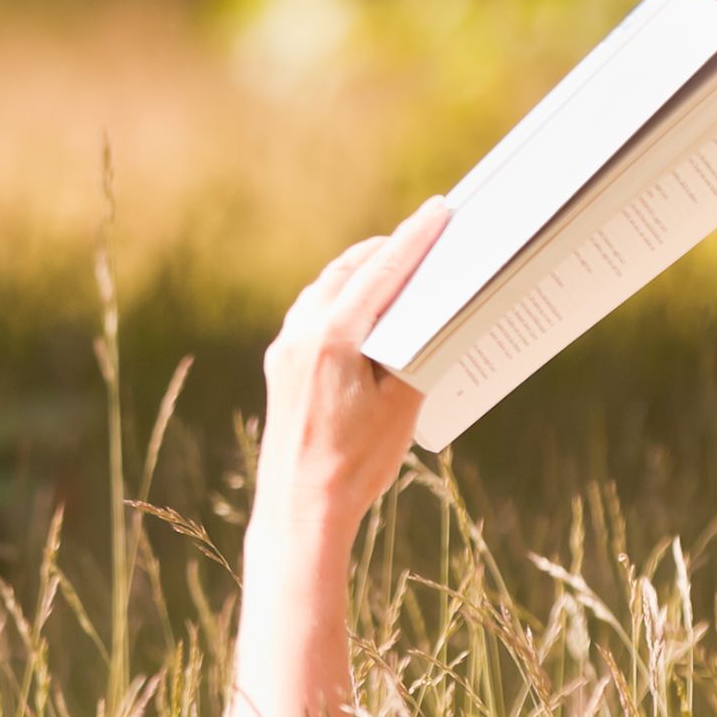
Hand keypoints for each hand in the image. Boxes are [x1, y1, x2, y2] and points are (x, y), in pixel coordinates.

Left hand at [250, 201, 453, 555]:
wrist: (300, 507)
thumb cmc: (354, 462)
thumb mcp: (402, 405)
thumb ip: (415, 351)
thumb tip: (425, 315)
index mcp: (333, 336)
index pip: (382, 271)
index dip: (415, 238)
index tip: (438, 210)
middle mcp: (301, 332)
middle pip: (349, 270)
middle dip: (387, 247)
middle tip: (422, 232)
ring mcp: (284, 347)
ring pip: (325, 288)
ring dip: (360, 270)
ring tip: (393, 261)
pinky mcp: (279, 365)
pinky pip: (311, 312)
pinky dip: (339, 297)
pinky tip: (357, 305)